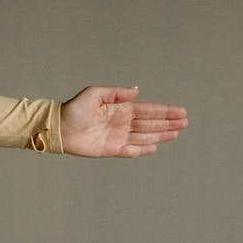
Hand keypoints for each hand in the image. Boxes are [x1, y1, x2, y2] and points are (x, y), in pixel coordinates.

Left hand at [59, 86, 187, 157]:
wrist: (57, 128)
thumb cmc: (73, 109)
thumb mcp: (93, 94)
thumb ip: (116, 93)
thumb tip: (136, 91)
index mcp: (120, 109)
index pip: (148, 110)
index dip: (165, 112)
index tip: (181, 111)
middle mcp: (121, 123)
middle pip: (150, 124)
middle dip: (168, 123)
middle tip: (185, 123)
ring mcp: (117, 137)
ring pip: (144, 136)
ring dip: (160, 135)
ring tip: (176, 133)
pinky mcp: (110, 150)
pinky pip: (130, 150)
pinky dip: (142, 150)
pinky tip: (155, 147)